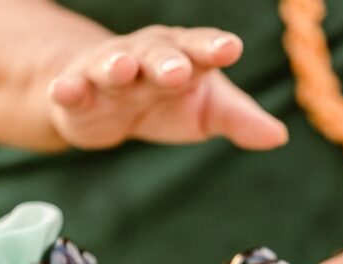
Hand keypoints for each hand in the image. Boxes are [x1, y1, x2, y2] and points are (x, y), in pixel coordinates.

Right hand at [49, 26, 287, 150]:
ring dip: (116, 65)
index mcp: (184, 55)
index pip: (202, 49)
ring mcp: (109, 71)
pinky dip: (67, 88)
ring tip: (122, 69)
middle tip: (179, 70)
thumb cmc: (165, 99)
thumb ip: (240, 120)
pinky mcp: (77, 92)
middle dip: (167, 60)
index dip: (214, 48)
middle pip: (158, 54)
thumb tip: (278, 136)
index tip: (230, 49)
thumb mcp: (206, 110)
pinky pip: (72, 87)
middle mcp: (146, 56)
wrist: (106, 101)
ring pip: (113, 64)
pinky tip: (64, 90)